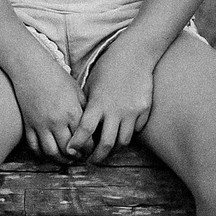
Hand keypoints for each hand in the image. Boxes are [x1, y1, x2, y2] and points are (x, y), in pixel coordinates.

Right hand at [8, 56, 86, 160]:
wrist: (31, 68)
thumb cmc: (56, 77)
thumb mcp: (76, 91)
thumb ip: (84, 109)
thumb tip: (93, 125)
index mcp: (72, 113)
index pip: (85, 140)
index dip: (90, 149)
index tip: (91, 150)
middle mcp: (57, 121)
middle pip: (68, 150)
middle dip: (76, 157)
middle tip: (80, 157)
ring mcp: (41, 125)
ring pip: (51, 152)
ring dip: (60, 160)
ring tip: (66, 159)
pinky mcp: (28, 125)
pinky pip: (35, 147)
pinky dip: (42, 154)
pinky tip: (49, 152)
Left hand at [75, 39, 155, 162]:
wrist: (135, 54)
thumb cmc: (108, 67)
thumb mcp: (91, 84)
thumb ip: (86, 105)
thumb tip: (78, 125)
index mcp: (98, 103)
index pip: (85, 131)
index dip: (77, 144)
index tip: (71, 150)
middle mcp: (116, 110)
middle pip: (107, 144)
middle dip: (97, 157)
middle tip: (92, 160)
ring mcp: (132, 111)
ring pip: (123, 141)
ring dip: (114, 149)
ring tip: (107, 150)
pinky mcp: (144, 110)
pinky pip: (136, 130)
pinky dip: (128, 134)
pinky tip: (121, 132)